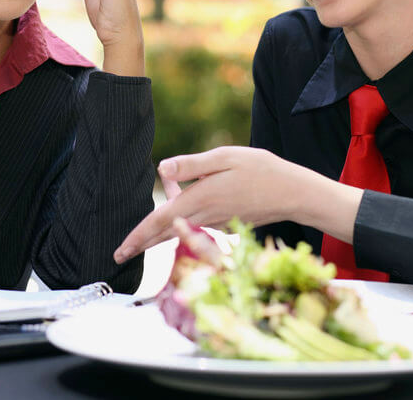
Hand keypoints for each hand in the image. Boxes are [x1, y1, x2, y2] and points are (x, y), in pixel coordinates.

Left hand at [113, 146, 364, 262]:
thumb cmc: (261, 170)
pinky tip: (181, 198)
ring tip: (144, 225)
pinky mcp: (227, 223)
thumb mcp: (225, 158)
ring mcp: (217, 223)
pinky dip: (182, 217)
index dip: (137, 235)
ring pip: (180, 229)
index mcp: (200, 199)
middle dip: (141, 243)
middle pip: (165, 233)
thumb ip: (192, 165)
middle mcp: (205, 216)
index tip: (119, 250)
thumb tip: (161, 168)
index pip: (160, 221)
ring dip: (160, 228)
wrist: (294, 193)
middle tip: (119, 255)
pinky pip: (197, 223)